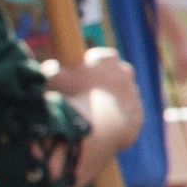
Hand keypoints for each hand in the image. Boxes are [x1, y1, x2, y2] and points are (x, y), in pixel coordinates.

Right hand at [48, 47, 140, 186]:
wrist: (95, 128)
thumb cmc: (70, 99)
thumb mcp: (52, 80)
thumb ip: (49, 70)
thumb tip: (49, 67)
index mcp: (106, 58)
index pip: (97, 58)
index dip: (84, 68)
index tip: (74, 78)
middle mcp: (125, 72)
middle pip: (111, 76)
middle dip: (99, 84)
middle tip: (81, 97)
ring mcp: (134, 94)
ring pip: (119, 97)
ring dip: (107, 103)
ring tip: (88, 116)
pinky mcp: (137, 115)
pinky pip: (124, 117)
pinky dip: (113, 121)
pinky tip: (99, 128)